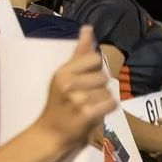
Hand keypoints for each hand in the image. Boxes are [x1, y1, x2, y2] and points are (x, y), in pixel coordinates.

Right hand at [35, 28, 117, 154]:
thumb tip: (88, 28)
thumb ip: (80, 53)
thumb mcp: (65, 75)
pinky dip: (107, 109)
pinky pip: (111, 103)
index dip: (96, 70)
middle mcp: (68, 82)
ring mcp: (76, 98)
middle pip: (104, 77)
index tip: (86, 80)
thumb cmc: (60, 103)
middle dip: (99, 88)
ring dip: (102, 100)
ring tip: (88, 106)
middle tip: (85, 97)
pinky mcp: (86, 113)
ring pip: (108, 91)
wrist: (51, 133)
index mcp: (63, 71)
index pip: (94, 59)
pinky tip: (95, 113)